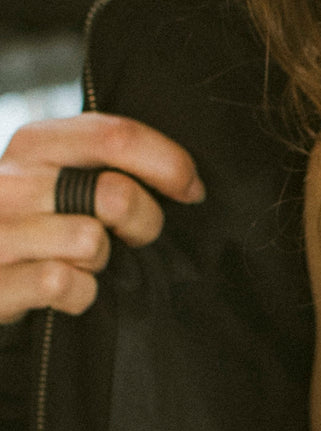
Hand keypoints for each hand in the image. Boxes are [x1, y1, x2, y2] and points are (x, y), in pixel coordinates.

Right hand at [0, 113, 203, 325]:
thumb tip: (190, 183)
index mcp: (36, 144)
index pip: (116, 135)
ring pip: (90, 242)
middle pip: (116, 195)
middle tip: (128, 237)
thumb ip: (111, 164)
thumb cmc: (40, 227)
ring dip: (101, 262)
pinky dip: (79, 295)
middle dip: (142, 223)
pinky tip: (68, 290)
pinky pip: (62, 283)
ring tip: (84, 262)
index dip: (170, 165)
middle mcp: (10, 180)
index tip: (192, 191)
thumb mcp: (67, 180)